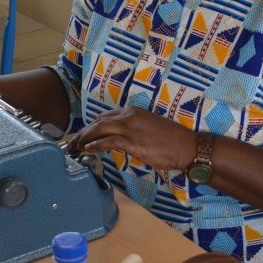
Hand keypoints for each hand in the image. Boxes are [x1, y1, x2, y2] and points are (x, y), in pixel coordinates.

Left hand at [68, 107, 196, 171]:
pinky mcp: (133, 142)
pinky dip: (95, 145)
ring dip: (85, 139)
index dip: (92, 126)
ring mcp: (130, 128)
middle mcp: (129, 116)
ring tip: (76, 147)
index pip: (105, 117)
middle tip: (74, 143)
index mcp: (133, 111)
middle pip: (98, 121)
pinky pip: (108, 141)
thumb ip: (133, 131)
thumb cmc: (172, 140)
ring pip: (100, 129)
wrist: (188, 147)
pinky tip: (88, 150)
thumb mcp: (149, 129)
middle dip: (84, 132)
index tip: (84, 135)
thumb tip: (120, 140)